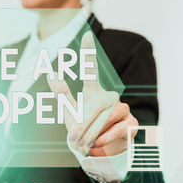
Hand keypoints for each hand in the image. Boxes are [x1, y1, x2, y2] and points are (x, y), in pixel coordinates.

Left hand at [47, 31, 137, 156]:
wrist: (101, 147)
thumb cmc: (84, 127)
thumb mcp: (70, 112)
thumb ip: (62, 94)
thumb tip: (51, 75)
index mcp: (93, 91)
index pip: (90, 70)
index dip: (88, 53)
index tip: (86, 35)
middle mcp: (110, 96)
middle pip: (91, 109)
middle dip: (81, 126)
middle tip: (73, 139)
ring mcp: (123, 108)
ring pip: (102, 122)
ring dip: (91, 135)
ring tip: (86, 143)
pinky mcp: (132, 123)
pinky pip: (116, 131)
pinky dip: (104, 140)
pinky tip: (98, 144)